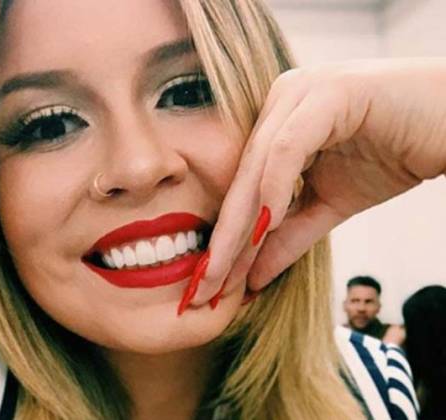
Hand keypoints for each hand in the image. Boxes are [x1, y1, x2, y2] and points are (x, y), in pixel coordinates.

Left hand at [190, 58, 445, 307]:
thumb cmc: (399, 152)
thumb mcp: (333, 202)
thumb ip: (291, 233)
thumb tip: (253, 276)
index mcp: (277, 121)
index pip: (244, 188)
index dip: (228, 239)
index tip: (212, 284)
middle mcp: (280, 103)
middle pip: (242, 181)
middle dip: (223, 241)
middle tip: (204, 290)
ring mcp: (299, 93)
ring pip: (256, 169)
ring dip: (239, 228)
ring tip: (222, 275)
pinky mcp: (325, 93)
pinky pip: (286, 150)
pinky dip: (273, 192)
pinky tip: (262, 230)